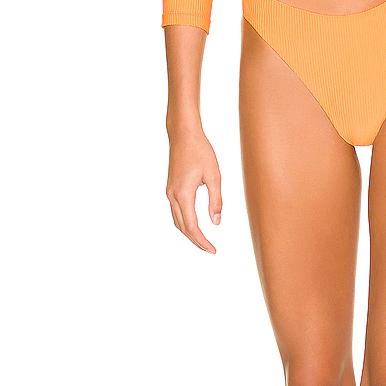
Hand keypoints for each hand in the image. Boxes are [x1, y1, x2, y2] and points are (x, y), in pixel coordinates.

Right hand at [166, 124, 221, 253]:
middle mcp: (173, 196)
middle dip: (196, 241)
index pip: (192, 226)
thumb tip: (216, 222)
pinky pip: (176, 212)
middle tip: (210, 250)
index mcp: (184, 194)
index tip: (213, 250)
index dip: (202, 241)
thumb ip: (216, 200)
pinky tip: (194, 225)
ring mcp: (169, 192)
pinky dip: (184, 222)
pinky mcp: (170, 188)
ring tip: (203, 241)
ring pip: (177, 221)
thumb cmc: (200, 151)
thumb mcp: (214, 176)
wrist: (183, 135)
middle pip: (182, 227)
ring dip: (189, 233)